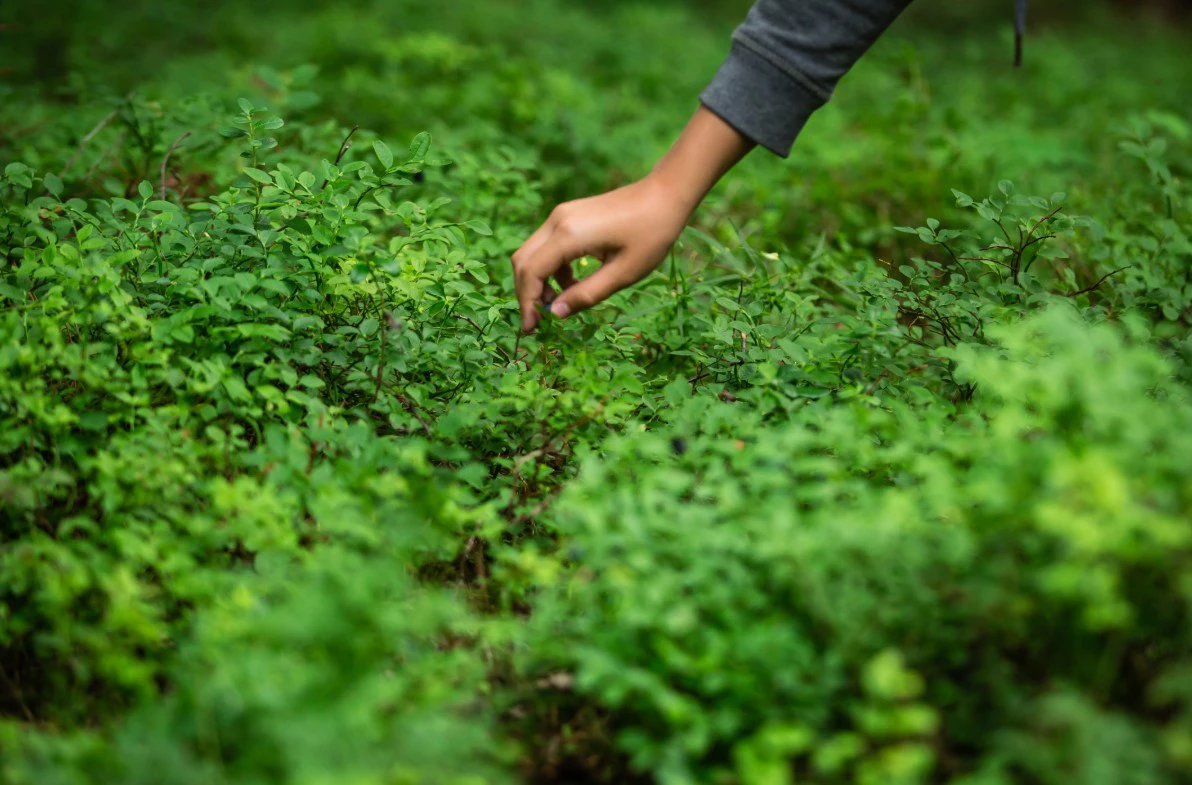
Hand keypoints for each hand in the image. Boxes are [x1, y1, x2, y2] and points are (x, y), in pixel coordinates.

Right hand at [510, 176, 689, 331]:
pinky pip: (547, 245)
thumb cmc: (652, 234)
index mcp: (570, 235)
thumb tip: (555, 313)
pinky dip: (550, 268)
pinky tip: (571, 283)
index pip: (531, 272)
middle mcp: (558, 220)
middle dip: (526, 293)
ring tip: (559, 304)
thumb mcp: (623, 273)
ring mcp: (561, 214)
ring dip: (537, 281)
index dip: (528, 303)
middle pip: (523, 261)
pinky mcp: (568, 215)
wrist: (665, 194)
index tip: (533, 328)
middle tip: (538, 322)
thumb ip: (587, 294)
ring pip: (532, 252)